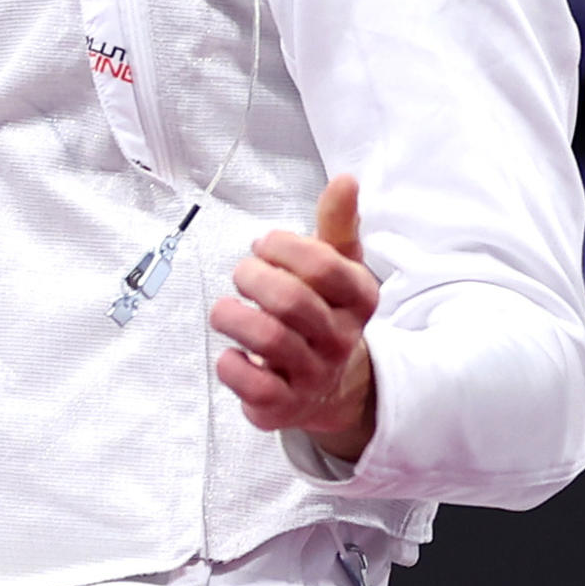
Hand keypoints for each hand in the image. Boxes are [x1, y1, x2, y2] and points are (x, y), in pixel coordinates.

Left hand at [213, 174, 379, 461]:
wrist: (331, 386)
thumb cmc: (323, 312)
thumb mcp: (338, 266)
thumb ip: (337, 223)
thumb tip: (346, 179)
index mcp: (359, 299)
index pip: (324, 265)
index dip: (283, 247)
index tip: (263, 245)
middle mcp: (341, 338)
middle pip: (292, 300)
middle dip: (252, 277)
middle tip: (241, 274)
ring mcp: (312, 375)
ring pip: (268, 340)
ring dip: (232, 316)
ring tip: (225, 310)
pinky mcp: (282, 405)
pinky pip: (253, 385)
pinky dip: (231, 365)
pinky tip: (231, 353)